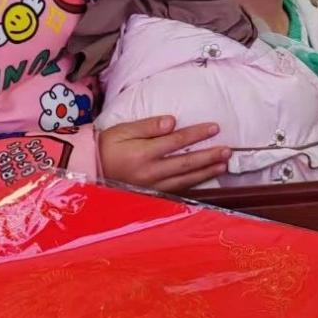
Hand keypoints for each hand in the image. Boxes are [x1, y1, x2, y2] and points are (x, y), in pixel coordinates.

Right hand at [98, 115, 230, 191]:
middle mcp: (150, 173)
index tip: (215, 127)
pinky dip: (194, 184)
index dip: (197, 134)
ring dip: (206, 172)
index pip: (176, 142)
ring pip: (186, 179)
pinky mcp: (153, 195)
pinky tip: (205, 178)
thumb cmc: (107, 146)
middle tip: (228, 150)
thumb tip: (172, 122)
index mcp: (143, 154)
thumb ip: (147, 126)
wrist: (89, 171)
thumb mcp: (122, 130)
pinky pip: (178, 190)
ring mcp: (152, 186)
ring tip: (224, 164)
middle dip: (209, 156)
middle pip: (186, 163)